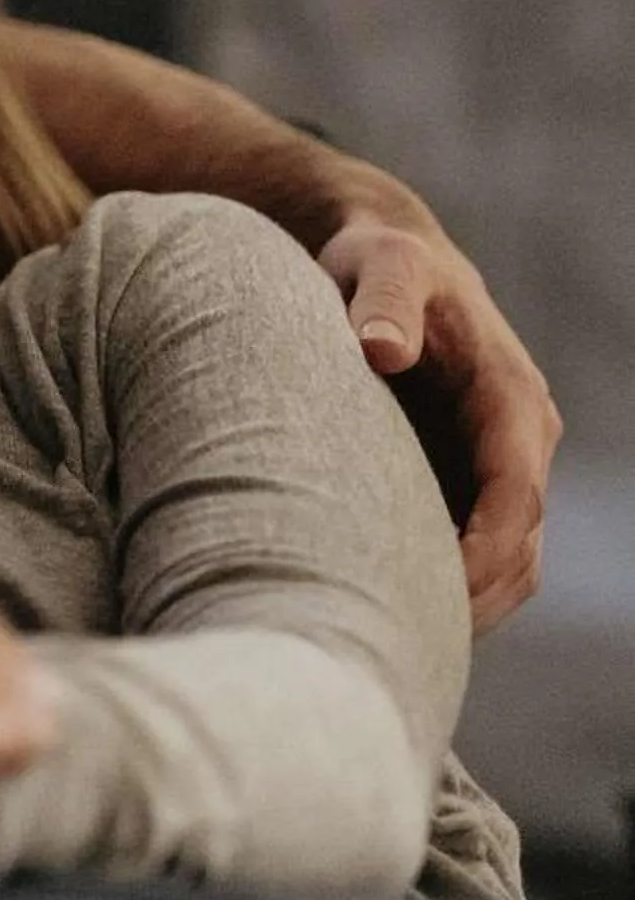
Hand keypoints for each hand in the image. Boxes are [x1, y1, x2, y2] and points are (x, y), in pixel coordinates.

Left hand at [317, 203, 557, 629]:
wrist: (383, 254)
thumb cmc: (379, 259)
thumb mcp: (382, 264)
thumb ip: (384, 300)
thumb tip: (384, 350)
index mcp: (510, 398)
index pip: (516, 492)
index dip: (487, 549)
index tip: (446, 593)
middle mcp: (519, 437)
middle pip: (520, 542)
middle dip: (478, 596)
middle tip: (408, 641)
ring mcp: (498, 461)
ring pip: (509, 557)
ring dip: (470, 603)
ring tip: (399, 645)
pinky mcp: (468, 473)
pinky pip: (475, 546)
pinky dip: (450, 586)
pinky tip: (391, 614)